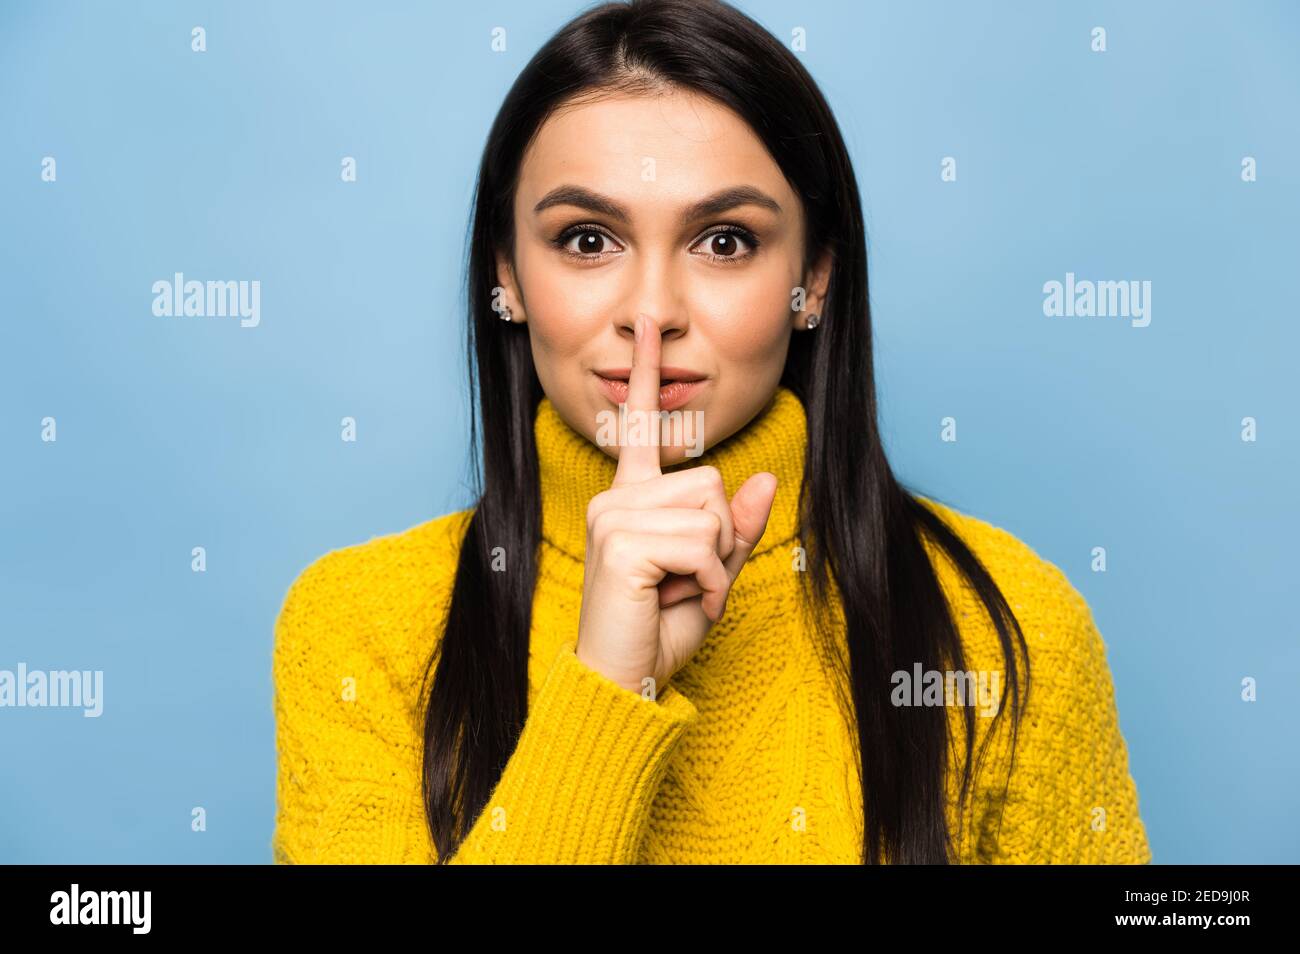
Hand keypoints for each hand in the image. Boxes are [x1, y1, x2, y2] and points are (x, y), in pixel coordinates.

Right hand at [574, 315, 778, 695]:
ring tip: (676, 591)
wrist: (621, 680)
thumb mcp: (712, 574)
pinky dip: (706, 579)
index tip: (645, 326)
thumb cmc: (658, 630)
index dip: (644, 373)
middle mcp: (617, 498)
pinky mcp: (621, 541)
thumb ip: (736, 528)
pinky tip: (675, 600)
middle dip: (720, 538)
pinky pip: (700, 543)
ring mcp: (613, 515)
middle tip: (686, 580)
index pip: (639, 427)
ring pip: (710, 511)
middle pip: (711, 482)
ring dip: (713, 562)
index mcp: (632, 498)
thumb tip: (766, 478)